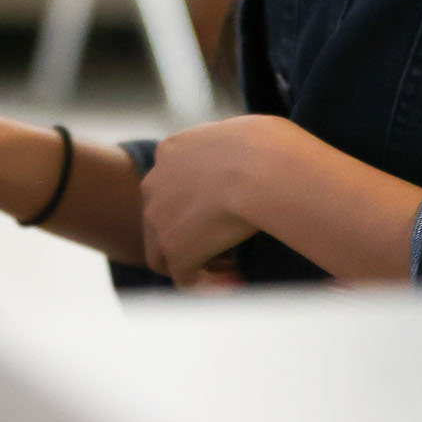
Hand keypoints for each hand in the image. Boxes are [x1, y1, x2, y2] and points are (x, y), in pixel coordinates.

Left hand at [140, 114, 293, 287]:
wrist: (262, 168)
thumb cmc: (267, 148)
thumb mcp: (241, 135)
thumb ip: (232, 151)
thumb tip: (256, 155)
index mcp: (171, 151)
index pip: (172, 186)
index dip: (198, 208)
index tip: (228, 217)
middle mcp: (154, 183)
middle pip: (162, 221)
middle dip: (192, 239)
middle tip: (228, 252)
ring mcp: (158, 218)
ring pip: (167, 255)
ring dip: (198, 266)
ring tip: (234, 272)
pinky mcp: (174, 249)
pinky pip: (186, 279)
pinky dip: (209, 286)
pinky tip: (237, 282)